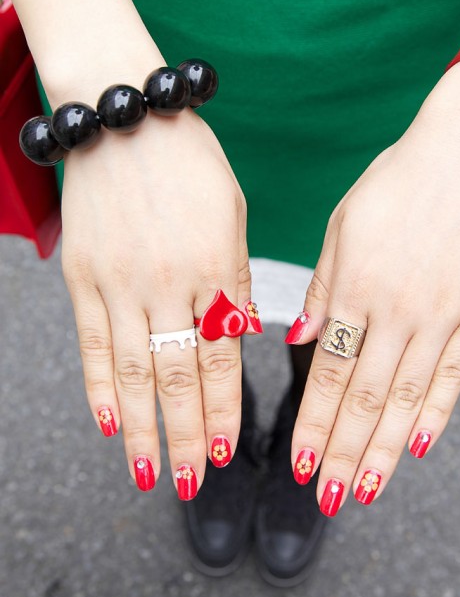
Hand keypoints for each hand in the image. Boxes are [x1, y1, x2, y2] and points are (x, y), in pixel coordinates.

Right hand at [61, 104, 252, 496]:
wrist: (127, 116)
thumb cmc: (191, 162)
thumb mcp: (233, 214)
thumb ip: (236, 278)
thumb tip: (239, 334)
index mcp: (218, 266)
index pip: (224, 357)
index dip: (226, 408)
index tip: (229, 449)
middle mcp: (170, 283)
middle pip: (179, 377)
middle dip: (187, 437)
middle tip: (190, 481)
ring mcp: (121, 282)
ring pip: (133, 373)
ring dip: (143, 428)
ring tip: (150, 471)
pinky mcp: (83, 276)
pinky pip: (91, 344)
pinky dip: (99, 389)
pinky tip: (108, 424)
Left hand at [288, 58, 459, 514]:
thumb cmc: (397, 182)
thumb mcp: (343, 224)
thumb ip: (322, 287)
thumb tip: (300, 340)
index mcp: (354, 286)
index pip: (327, 373)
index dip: (313, 423)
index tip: (298, 462)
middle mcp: (396, 309)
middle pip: (365, 397)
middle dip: (342, 452)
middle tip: (327, 495)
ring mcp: (441, 314)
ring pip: (408, 398)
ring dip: (384, 450)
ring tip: (365, 490)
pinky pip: (454, 376)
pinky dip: (435, 414)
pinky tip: (419, 447)